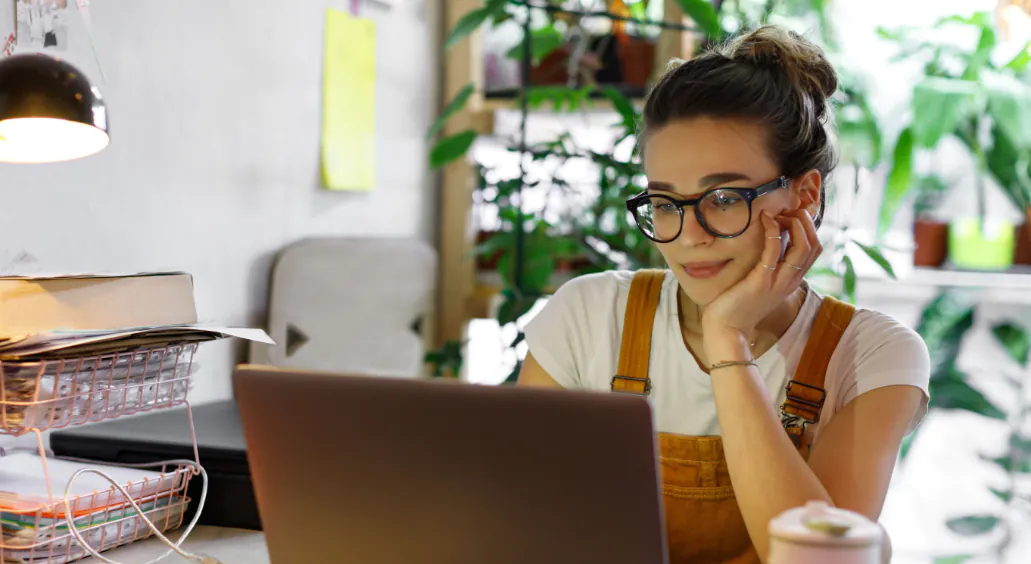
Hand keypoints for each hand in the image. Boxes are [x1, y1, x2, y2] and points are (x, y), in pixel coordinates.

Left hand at [701, 209, 821, 351]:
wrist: (727, 330)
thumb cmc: (739, 305)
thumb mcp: (761, 283)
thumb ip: (770, 266)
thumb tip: (770, 241)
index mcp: (792, 280)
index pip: (814, 249)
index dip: (808, 227)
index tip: (790, 216)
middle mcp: (790, 281)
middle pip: (814, 245)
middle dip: (805, 222)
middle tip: (787, 211)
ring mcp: (778, 282)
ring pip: (803, 248)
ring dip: (794, 224)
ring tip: (779, 213)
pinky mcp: (761, 282)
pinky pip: (774, 251)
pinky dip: (773, 231)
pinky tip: (765, 219)